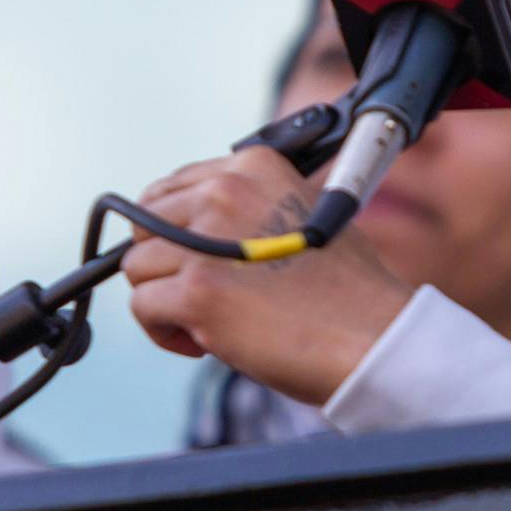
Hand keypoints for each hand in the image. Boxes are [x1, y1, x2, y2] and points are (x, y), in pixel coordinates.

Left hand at [123, 145, 415, 405]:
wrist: (371, 336)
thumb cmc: (347, 288)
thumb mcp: (309, 212)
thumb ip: (253, 206)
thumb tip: (198, 222)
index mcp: (254, 166)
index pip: (171, 186)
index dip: (176, 229)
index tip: (196, 255)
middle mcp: (226, 192)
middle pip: (145, 223)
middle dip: (165, 260)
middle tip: (201, 290)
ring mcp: (207, 241)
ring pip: (139, 268)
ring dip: (166, 300)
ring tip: (211, 321)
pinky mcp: (196, 291)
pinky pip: (143, 307)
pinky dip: (166, 332)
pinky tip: (206, 343)